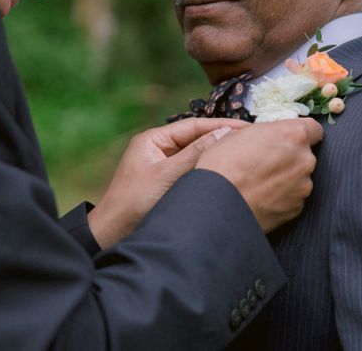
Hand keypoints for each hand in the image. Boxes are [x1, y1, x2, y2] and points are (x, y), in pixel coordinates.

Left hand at [88, 118, 247, 247]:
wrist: (112, 235)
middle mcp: (157, 148)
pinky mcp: (166, 183)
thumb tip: (224, 134)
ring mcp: (161, 166)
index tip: (245, 128)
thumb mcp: (167, 175)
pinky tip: (225, 174)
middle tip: (249, 139)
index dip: (220, 125)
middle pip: (195, 138)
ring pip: (194, 155)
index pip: (193, 126)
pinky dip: (206, 170)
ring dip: (214, 155)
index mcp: (153, 139)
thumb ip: (195, 154)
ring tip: (243, 154)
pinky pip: (191, 171)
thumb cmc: (134, 203)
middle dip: (220, 138)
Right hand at [196, 118, 322, 232]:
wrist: (218, 205)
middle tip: (265, 161)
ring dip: (286, 177)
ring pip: (299, 177)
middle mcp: (305, 160)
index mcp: (293, 135)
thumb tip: (260, 138)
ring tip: (260, 183)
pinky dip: (282, 196)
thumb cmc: (223, 164)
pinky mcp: (297, 209)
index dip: (299, 133)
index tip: (286, 137)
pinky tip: (262, 197)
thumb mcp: (237, 134)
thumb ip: (261, 134)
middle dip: (290, 156)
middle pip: (305, 154)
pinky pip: (293, 197)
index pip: (314, 129)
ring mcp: (303, 187)